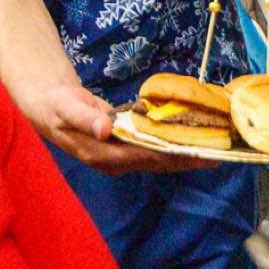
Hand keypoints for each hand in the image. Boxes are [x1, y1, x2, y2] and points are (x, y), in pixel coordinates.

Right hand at [15, 78, 204, 174]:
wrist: (50, 108)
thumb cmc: (58, 106)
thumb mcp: (67, 108)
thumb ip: (86, 118)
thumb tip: (107, 128)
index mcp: (103, 155)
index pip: (145, 156)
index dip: (172, 154)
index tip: (196, 151)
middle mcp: (116, 162)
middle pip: (158, 162)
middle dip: (187, 159)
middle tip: (218, 153)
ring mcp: (122, 158)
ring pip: (159, 160)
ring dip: (185, 156)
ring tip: (214, 150)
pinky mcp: (126, 150)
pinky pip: (155, 151)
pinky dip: (174, 147)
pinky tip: (193, 142)